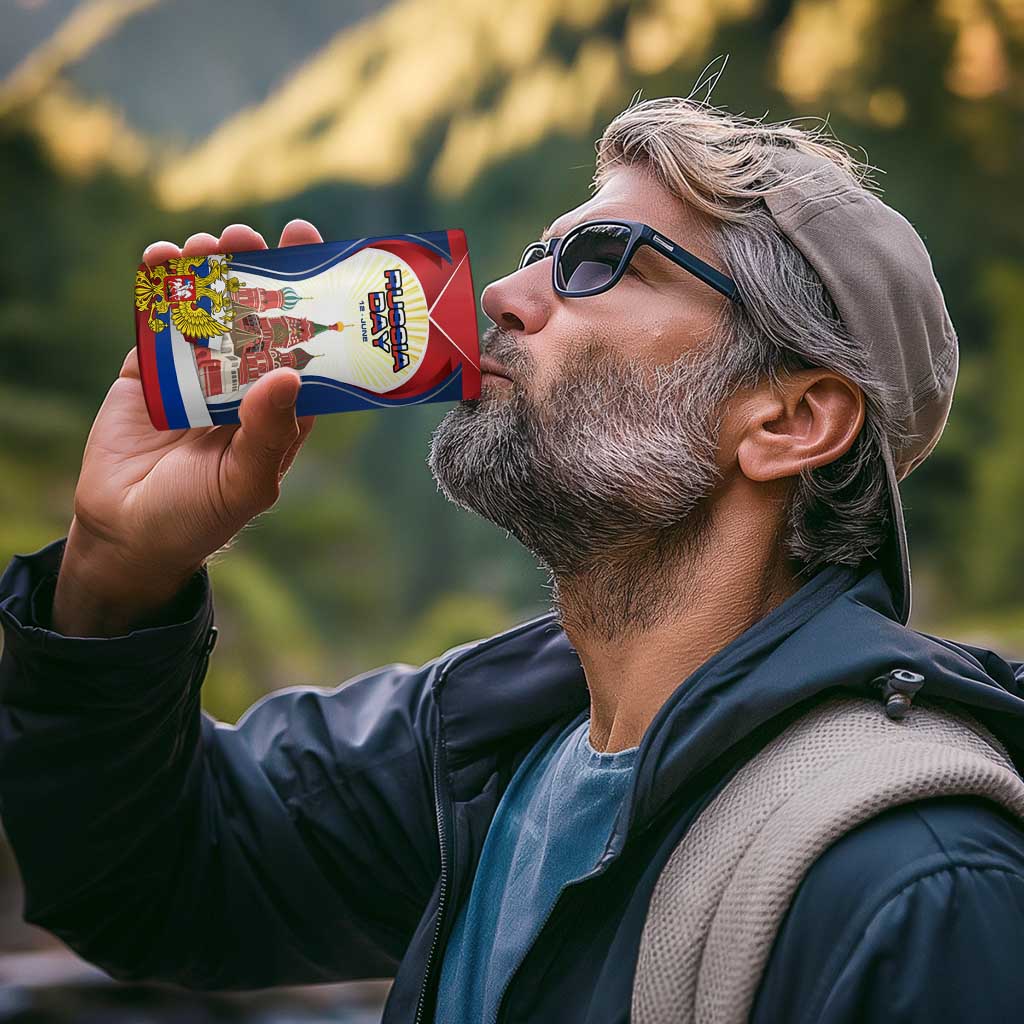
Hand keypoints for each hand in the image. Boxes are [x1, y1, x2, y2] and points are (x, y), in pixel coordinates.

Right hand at [52, 220, 322, 634]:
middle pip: (257, 314)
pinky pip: (157, 321)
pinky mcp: (149, 369)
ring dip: (210, 271)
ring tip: (208, 243)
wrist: (127, 533)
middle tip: (253, 236)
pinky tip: (161, 258)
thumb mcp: (246, 482)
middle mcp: (244, 382)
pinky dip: (158, 287)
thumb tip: (287, 374)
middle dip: (257, 271)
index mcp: (281, 407)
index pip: (305, 344)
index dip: (311, 299)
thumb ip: (268, 433)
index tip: (314, 252)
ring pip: (209, 309)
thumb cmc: (200, 516)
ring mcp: (196, 372)